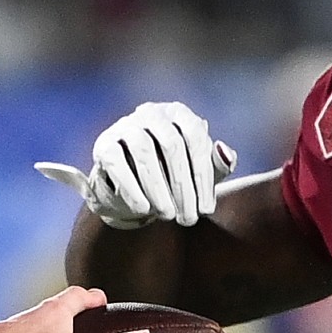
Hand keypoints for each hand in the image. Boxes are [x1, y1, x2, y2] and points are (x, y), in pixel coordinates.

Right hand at [36, 102, 237, 228]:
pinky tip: (143, 209)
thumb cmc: (173, 177)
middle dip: (183, 187)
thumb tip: (227, 154)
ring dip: (158, 188)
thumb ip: (218, 164)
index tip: (207, 209)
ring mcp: (127, 126)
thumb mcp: (199, 172)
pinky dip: (131, 187)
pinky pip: (117, 163)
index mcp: (179, 114)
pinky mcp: (105, 144)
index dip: (203, 177)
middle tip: (188, 219)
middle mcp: (153, 113)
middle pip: (172, 146)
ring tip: (168, 215)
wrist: (132, 188)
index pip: (196, 138)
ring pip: (144, 152)